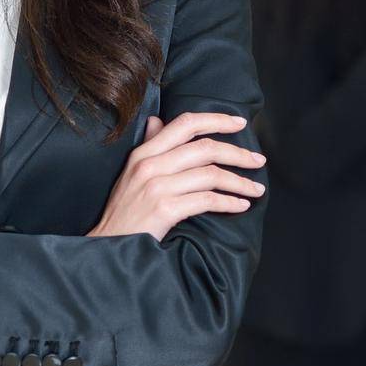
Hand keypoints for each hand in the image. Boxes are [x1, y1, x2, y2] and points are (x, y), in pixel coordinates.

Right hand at [88, 112, 265, 241]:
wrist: (107, 246)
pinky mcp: (164, 210)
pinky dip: (229, 203)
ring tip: (256, 189)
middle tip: (259, 160)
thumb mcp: (132, 174)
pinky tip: (240, 206)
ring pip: (211, 175)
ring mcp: (156, 187)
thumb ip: (149, 147)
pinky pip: (207, 200)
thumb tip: (156, 120)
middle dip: (238, 153)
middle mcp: (149, 165)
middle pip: (205, 148)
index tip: (240, 123)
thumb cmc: (124, 212)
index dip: (216, 119)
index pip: (185, 124)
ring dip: (240, 182)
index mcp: (144, 153)